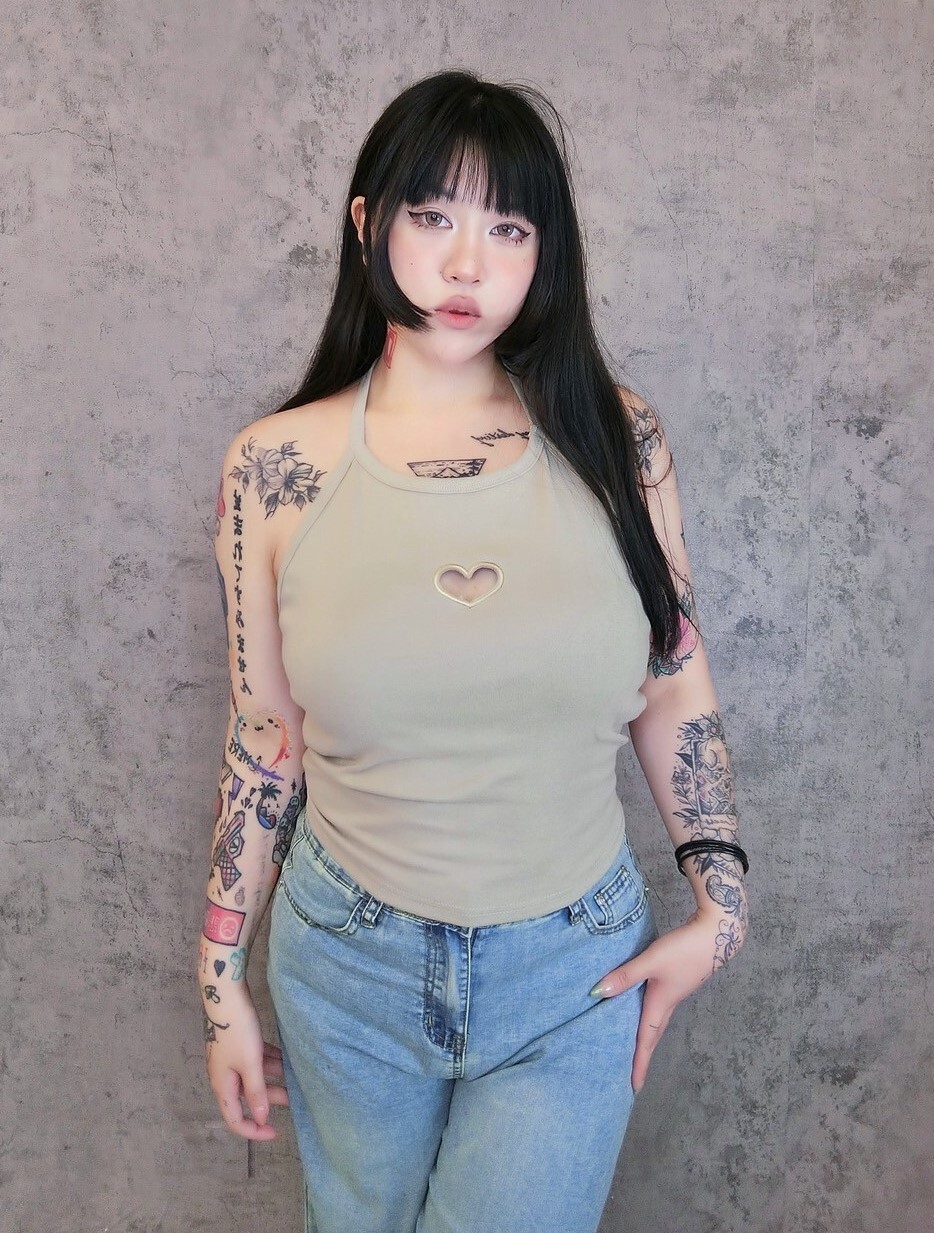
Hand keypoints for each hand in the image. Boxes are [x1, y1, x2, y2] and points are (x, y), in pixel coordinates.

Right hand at [204, 988, 289, 1139]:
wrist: (225, 994)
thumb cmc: (236, 1030)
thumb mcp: (249, 1063)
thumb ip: (256, 1092)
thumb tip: (261, 1119)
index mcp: (222, 1085)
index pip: (235, 1119)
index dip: (254, 1130)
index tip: (275, 1131)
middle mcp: (225, 1075)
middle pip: (248, 1097)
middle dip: (271, 1100)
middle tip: (295, 1098)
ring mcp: (232, 1058)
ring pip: (255, 1077)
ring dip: (273, 1079)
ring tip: (295, 1077)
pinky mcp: (240, 1043)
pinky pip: (256, 1060)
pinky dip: (270, 1062)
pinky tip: (286, 1059)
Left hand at [590, 908, 742, 1092]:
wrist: (717, 934)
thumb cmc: (684, 949)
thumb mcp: (651, 961)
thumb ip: (626, 975)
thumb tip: (597, 993)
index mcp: (661, 1004)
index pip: (646, 1041)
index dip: (639, 1063)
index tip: (633, 1087)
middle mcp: (669, 1003)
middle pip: (652, 1036)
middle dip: (642, 1056)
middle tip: (632, 1076)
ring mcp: (675, 992)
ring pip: (656, 1022)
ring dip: (645, 1038)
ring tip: (634, 1049)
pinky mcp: (677, 980)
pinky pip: (659, 1007)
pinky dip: (648, 1016)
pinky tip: (641, 1009)